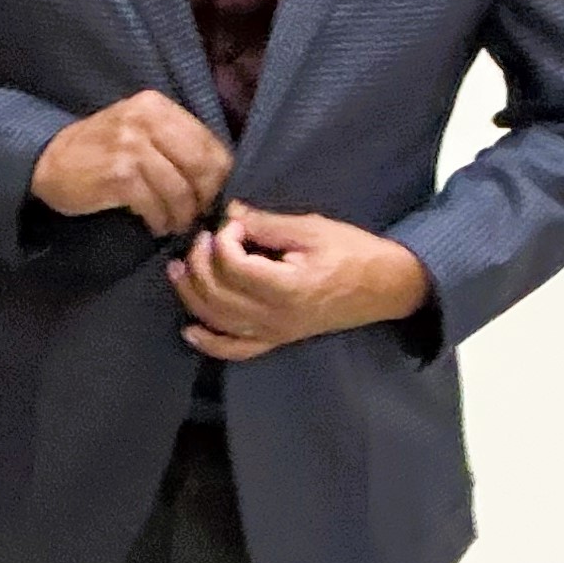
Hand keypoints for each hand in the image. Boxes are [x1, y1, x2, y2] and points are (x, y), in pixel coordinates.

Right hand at [31, 92, 229, 236]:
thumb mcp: (138, 130)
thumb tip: (218, 177)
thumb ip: (175, 142)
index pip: (210, 145)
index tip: (209, 195)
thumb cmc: (101, 150)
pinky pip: (156, 205)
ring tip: (173, 224)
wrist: (49, 161)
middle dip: (205, 198)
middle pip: (202, 167)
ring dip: (181, 216)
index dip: (217, 177)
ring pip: (181, 191)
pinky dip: (160, 222)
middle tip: (196, 215)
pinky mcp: (118, 175)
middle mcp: (146, 120)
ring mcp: (131, 146)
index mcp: (157, 106)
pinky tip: (154, 225)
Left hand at [167, 203, 431, 361]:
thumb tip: (229, 212)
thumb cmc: (353, 252)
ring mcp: (276, 333)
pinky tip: (190, 330)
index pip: (233, 266)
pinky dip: (210, 343)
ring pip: (218, 321)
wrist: (385, 286)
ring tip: (178, 269)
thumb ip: (267, 224)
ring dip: (192, 296)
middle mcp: (276, 317)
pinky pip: (237, 350)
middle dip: (200, 263)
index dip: (223, 239)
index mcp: (286, 288)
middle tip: (203, 237)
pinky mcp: (278, 340)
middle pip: (218, 295)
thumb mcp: (312, 229)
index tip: (234, 223)